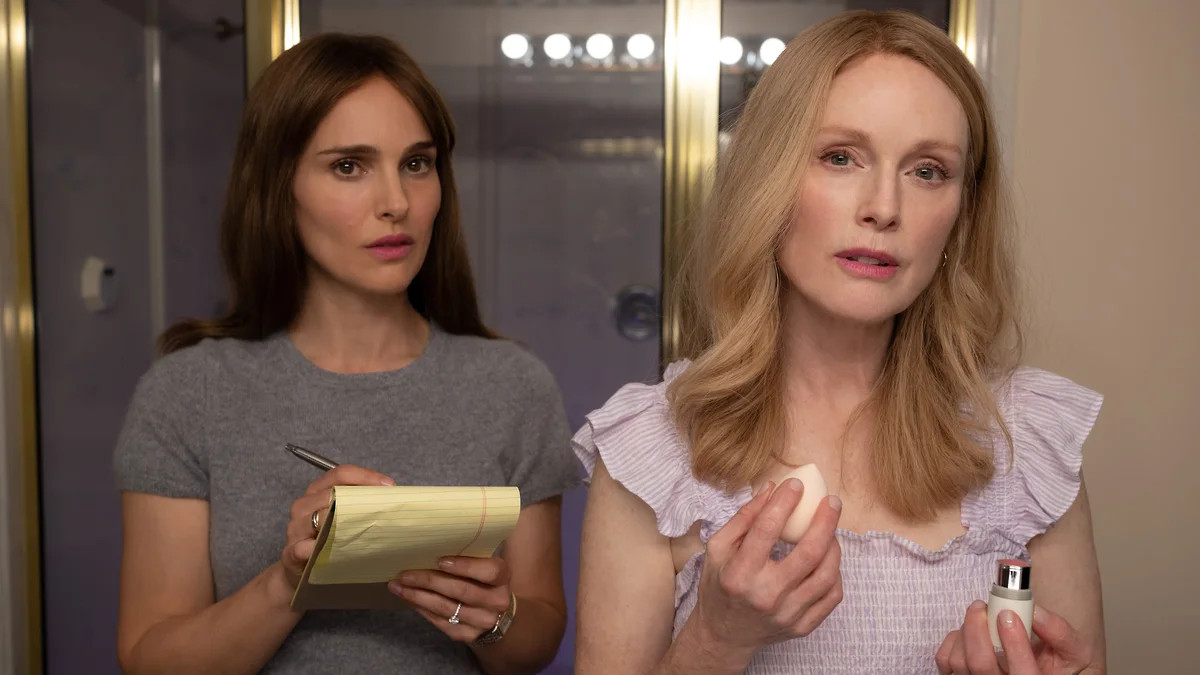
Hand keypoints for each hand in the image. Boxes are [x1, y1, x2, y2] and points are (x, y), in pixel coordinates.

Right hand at [279, 464, 395, 587]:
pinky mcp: (291, 553)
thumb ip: (358, 503)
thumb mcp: (341, 517)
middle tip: (384, 508)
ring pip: (319, 517)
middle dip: (360, 499)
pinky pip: (301, 547)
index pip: (341, 474)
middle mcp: (304, 505)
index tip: (389, 486)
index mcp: (317, 491)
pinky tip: (326, 551)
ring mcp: (296, 528)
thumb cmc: (327, 539)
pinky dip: (313, 548)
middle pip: (332, 493)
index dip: (366, 476)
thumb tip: (390, 495)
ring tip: (365, 529)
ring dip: (343, 522)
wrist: (300, 570)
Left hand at [389, 556, 513, 643]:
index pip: (488, 572)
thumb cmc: (484, 581)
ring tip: (398, 586)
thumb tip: (430, 545)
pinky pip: (440, 621)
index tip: (440, 560)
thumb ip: (468, 556)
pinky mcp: (467, 634)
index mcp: (502, 578)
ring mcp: (482, 621)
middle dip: (429, 581)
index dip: (465, 566)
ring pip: (445, 608)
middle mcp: (496, 601)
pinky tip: (408, 598)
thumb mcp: (485, 566)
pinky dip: (421, 609)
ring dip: (418, 596)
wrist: (497, 616)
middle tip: (405, 574)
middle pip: (460, 591)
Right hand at [688, 478, 843, 656]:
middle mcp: (766, 596)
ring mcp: (787, 615)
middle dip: (825, 520)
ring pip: (826, 574)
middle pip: (808, 552)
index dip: (785, 502)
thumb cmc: (719, 586)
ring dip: (834, 546)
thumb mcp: (717, 548)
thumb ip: (743, 518)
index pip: (767, 529)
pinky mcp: (802, 627)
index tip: (795, 485)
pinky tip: (828, 559)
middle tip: (832, 502)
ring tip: (830, 530)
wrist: (723, 635)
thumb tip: (771, 489)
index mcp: (740, 573)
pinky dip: (835, 574)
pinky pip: (831, 597)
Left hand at [935, 602, 1094, 673]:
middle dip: (977, 629)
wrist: (1041, 671)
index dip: (1014, 643)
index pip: (1023, 674)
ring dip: (966, 631)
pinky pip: (945, 659)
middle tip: (982, 606)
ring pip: (960, 661)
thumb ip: (1059, 632)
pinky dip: (953, 639)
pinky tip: (969, 633)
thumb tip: (1035, 611)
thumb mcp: (1072, 651)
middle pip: (980, 665)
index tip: (1009, 615)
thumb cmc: (1056, 663)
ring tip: (980, 617)